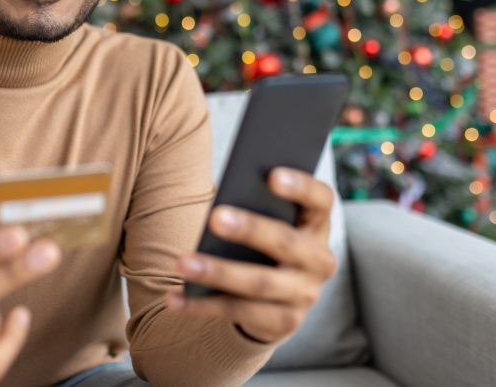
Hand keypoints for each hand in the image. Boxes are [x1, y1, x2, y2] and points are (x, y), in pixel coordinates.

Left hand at [167, 167, 336, 343]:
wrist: (280, 296)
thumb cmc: (265, 241)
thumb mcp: (270, 220)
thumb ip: (256, 207)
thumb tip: (221, 206)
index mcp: (317, 223)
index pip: (320, 199)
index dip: (301, 186)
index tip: (272, 175)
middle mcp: (320, 260)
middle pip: (286, 242)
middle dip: (250, 230)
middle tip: (214, 218)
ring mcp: (305, 294)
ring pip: (259, 283)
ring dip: (218, 273)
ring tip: (183, 262)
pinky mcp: (284, 321)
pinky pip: (240, 312)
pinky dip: (203, 305)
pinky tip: (175, 298)